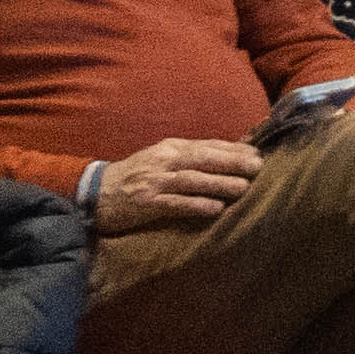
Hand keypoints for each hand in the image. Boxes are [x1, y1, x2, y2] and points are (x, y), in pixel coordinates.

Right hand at [92, 135, 262, 230]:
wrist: (96, 192)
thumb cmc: (136, 176)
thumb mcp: (162, 159)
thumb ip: (190, 158)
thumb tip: (227, 157)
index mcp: (170, 148)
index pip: (207, 145)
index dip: (233, 149)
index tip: (257, 154)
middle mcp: (164, 161)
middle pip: (203, 158)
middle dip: (232, 162)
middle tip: (257, 167)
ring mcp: (155, 182)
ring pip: (192, 180)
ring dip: (219, 183)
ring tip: (243, 188)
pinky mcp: (146, 203)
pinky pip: (175, 204)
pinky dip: (195, 205)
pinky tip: (214, 208)